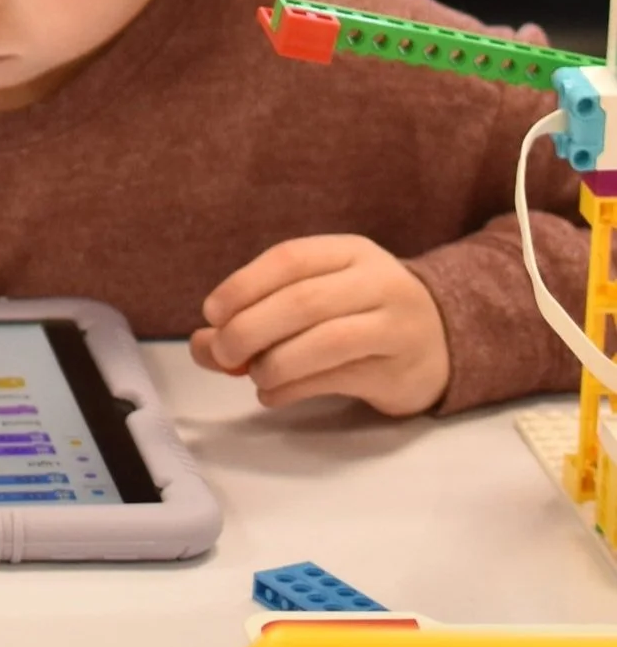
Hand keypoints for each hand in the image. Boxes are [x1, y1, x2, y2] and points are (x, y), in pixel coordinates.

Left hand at [190, 233, 448, 415]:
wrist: (443, 339)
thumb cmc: (362, 312)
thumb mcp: (320, 294)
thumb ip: (262, 311)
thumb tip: (202, 344)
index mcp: (351, 252)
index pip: (290, 259)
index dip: (244, 284)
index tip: (212, 312)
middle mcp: (378, 283)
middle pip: (303, 301)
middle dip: (251, 328)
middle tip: (221, 352)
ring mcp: (395, 327)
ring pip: (325, 341)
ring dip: (275, 362)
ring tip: (253, 375)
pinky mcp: (399, 372)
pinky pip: (339, 379)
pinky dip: (295, 389)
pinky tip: (272, 394)